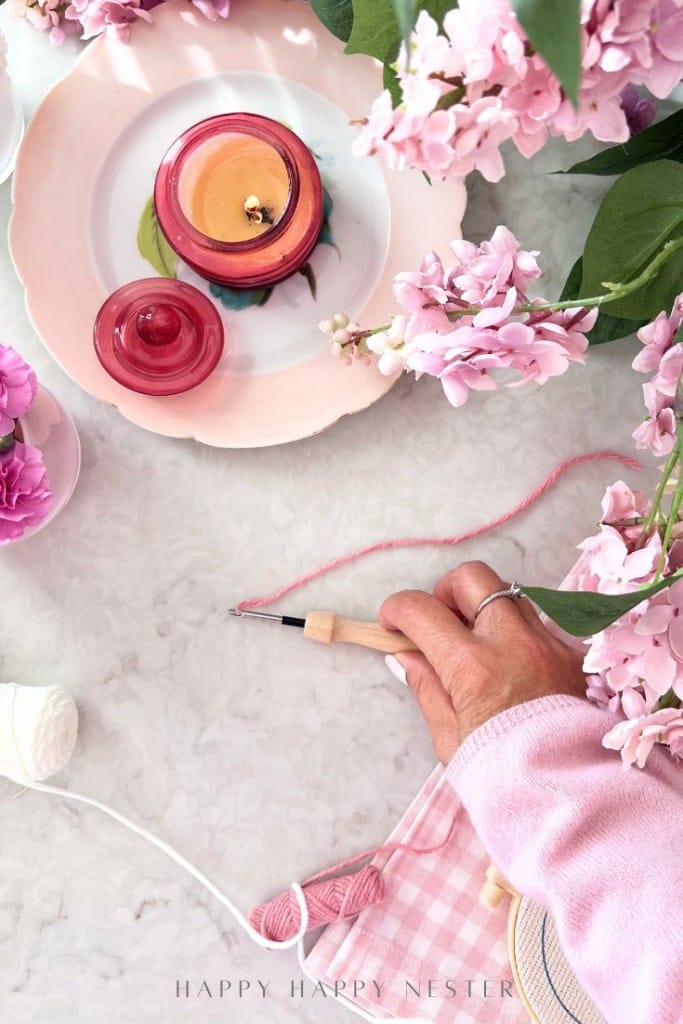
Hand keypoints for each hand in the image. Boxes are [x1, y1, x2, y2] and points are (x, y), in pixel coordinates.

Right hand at [380, 561, 586, 763]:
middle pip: (472, 578)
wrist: (566, 796)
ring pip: (509, 595)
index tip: (393, 622)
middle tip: (439, 623)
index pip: (421, 610)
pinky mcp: (571, 655)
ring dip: (484, 610)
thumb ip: (426, 686)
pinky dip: (516, 633)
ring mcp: (548, 644)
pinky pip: (538, 624)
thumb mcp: (448, 736)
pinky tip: (510, 666)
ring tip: (475, 646)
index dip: (397, 609)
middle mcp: (513, 644)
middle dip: (446, 592)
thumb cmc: (501, 774)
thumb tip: (405, 653)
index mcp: (473, 668)